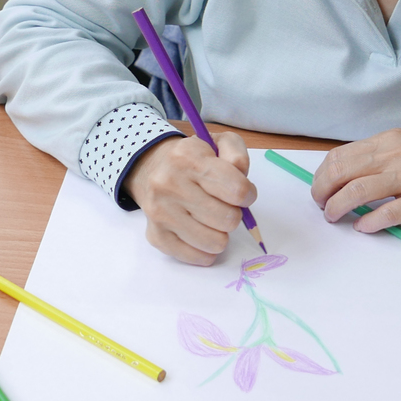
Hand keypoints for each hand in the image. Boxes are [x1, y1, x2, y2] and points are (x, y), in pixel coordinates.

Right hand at [123, 131, 254, 265]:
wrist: (152, 168)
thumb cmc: (194, 159)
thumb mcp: (219, 142)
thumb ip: (238, 155)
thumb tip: (243, 187)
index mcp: (187, 158)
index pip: (236, 190)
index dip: (248, 194)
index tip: (243, 193)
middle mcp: (168, 185)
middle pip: (228, 219)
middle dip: (233, 213)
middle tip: (224, 204)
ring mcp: (160, 213)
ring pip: (215, 242)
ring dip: (221, 233)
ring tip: (212, 218)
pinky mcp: (157, 236)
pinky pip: (197, 257)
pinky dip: (206, 250)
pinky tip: (202, 232)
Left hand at [309, 129, 400, 232]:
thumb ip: (380, 159)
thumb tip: (343, 177)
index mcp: (393, 139)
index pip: (342, 154)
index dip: (323, 175)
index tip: (320, 189)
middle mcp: (400, 153)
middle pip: (343, 171)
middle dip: (323, 192)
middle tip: (322, 206)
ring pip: (359, 191)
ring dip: (338, 208)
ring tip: (334, 217)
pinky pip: (387, 213)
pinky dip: (369, 223)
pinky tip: (363, 228)